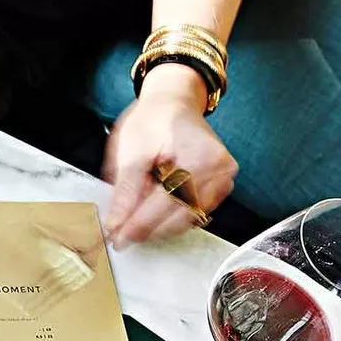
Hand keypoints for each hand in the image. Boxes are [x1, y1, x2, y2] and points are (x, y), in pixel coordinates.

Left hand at [102, 63, 237, 244]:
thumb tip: (115, 225)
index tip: (117, 238)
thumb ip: (125, 192)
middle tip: (121, 236)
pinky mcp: (221, 187)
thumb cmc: (154, 120)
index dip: (138, 225)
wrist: (174, 102)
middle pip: (179, 216)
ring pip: (187, 219)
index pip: (165, 204)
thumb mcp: (131, 151)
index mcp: (199, 159)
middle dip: (147, 228)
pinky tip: (152, 210)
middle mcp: (219, 172)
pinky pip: (194, 212)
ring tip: (134, 218)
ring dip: (159, 224)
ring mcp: (224, 181)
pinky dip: (171, 216)